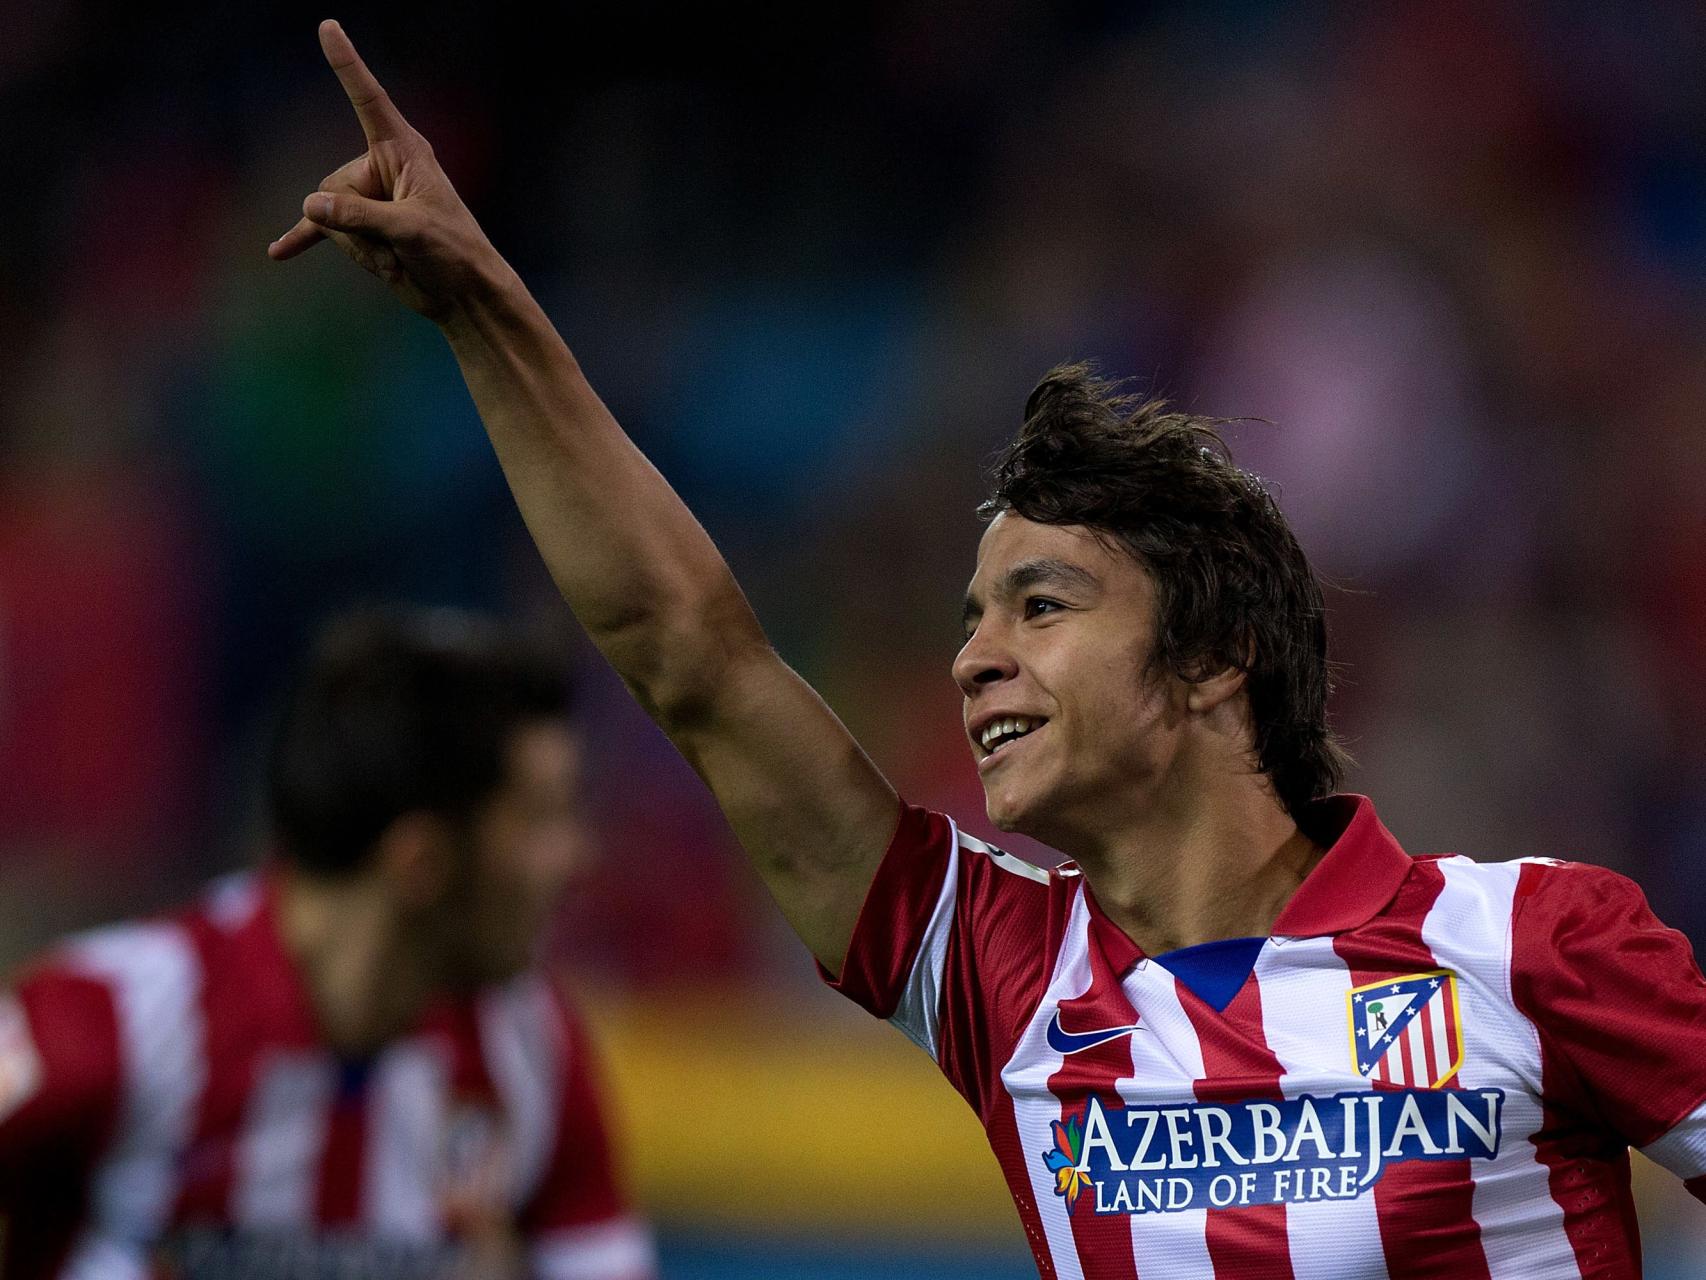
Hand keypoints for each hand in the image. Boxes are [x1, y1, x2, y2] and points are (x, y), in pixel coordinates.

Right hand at [268, 20, 502, 322]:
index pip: (368, 99)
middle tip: (400, 243)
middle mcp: (383, 169)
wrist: (464, 294)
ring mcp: (370, 199)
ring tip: (398, 257)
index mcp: (404, 152)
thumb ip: (359, 216)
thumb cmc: (454, 253)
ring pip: (329, 215)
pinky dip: (302, 240)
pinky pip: (322, 230)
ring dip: (359, 246)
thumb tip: (310, 204)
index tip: (329, 26)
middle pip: (334, 186)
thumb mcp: (410, 231)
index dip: (348, 64)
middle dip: (356, 223)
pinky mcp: (362, 229)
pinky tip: (279, 252)